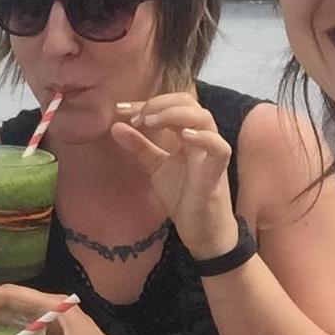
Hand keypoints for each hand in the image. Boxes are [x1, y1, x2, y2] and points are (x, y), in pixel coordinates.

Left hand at [113, 93, 237, 258]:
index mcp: (187, 133)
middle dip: (160, 103)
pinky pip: (219, 148)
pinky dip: (205, 138)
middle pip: (189, 103)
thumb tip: (115, 126)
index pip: (170, 105)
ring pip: (204, 118)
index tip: (120, 108)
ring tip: (150, 121)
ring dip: (175, 114)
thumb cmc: (183, 196)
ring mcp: (210, 153)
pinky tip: (184, 135)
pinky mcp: (216, 172)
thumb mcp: (155, 167)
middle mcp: (201, 137)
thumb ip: (139, 146)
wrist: (200, 231)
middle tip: (138, 116)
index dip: (146, 103)